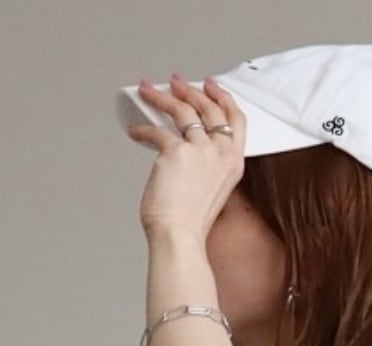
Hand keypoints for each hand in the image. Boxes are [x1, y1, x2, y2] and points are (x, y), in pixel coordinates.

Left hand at [126, 72, 244, 241]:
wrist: (180, 236)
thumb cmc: (191, 223)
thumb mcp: (212, 190)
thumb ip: (207, 166)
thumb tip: (186, 148)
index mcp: (233, 162)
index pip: (236, 119)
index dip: (223, 97)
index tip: (211, 87)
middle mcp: (221, 152)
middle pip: (209, 108)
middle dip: (191, 90)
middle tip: (177, 83)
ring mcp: (201, 150)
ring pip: (183, 110)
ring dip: (164, 97)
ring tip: (151, 91)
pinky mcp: (176, 152)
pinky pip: (156, 132)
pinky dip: (143, 130)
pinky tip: (136, 131)